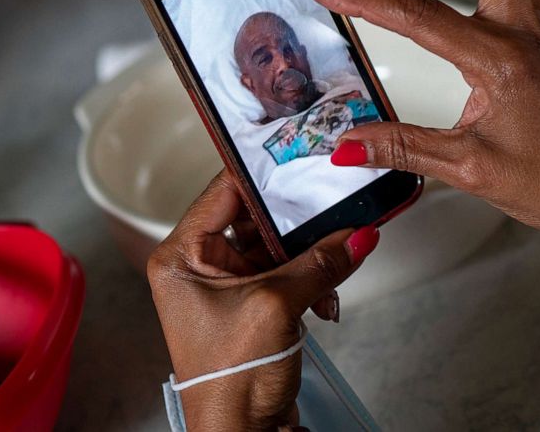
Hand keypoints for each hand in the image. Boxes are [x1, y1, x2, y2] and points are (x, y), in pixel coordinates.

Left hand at [147, 172, 379, 430]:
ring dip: (309, 252)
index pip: (223, 192)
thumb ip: (320, 263)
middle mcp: (198, 266)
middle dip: (295, 219)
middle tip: (328, 203)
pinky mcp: (252, 304)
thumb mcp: (276, 307)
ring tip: (336, 248)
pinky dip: (311, 276)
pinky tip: (329, 287)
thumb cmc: (229, 383)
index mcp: (181, 256)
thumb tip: (358, 234)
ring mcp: (226, 286)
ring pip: (275, 245)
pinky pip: (286, 271)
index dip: (261, 173)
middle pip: (253, 217)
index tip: (296, 156)